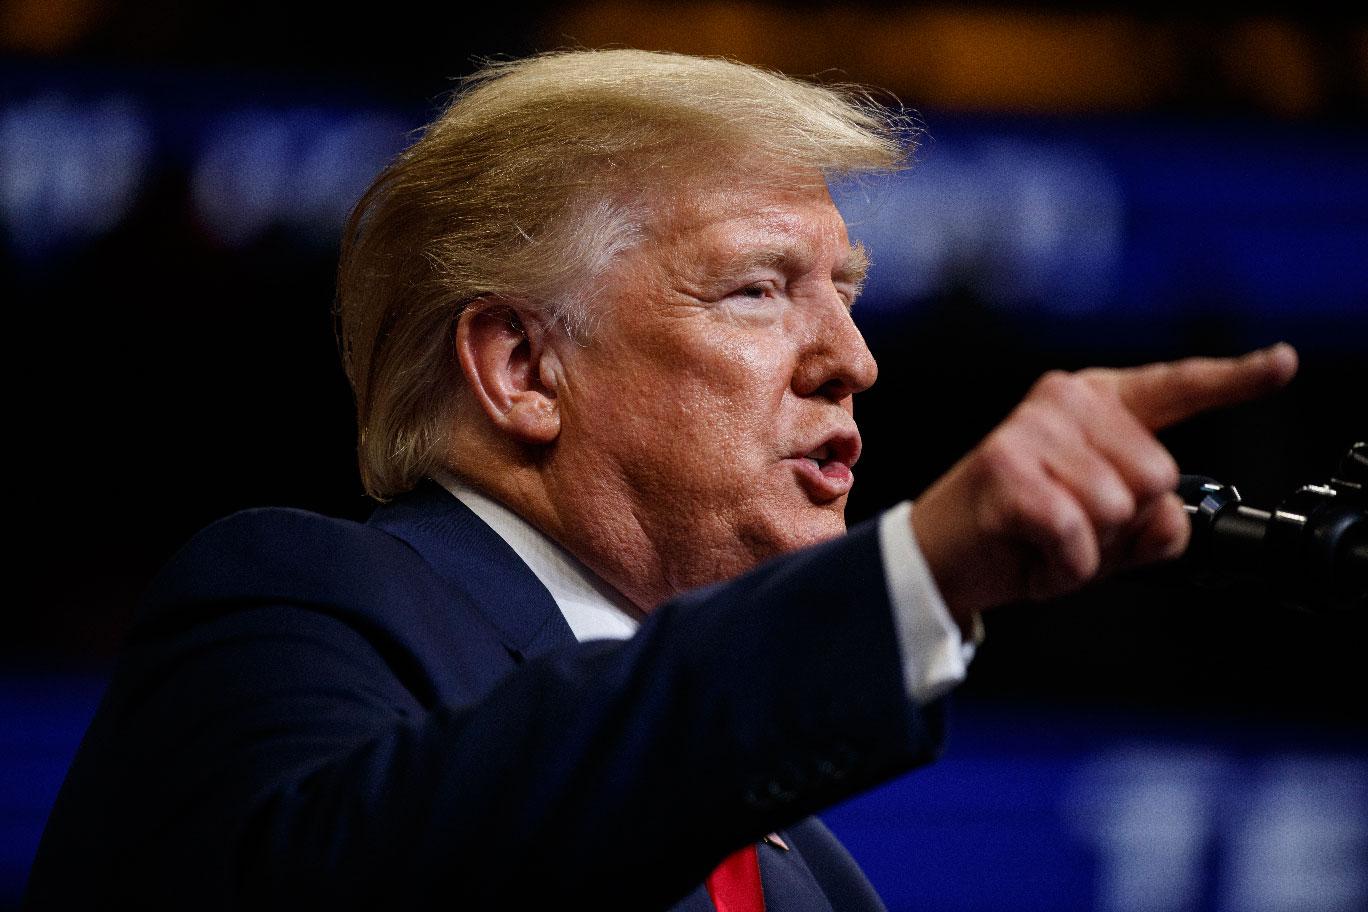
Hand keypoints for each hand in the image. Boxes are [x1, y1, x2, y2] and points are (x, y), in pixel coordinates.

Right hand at [910, 343, 1298, 626]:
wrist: (941, 560)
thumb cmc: (1022, 535)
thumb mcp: (1107, 532)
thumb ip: (1155, 522)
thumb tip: (1163, 517)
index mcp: (1093, 404)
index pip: (1175, 388)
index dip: (1234, 379)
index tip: (1282, 364)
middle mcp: (1063, 402)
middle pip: (1158, 476)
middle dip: (1125, 526)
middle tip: (1070, 530)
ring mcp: (1031, 431)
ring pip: (1119, 509)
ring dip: (1090, 552)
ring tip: (1045, 542)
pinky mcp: (1007, 470)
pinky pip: (1077, 536)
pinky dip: (1063, 567)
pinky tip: (1031, 554)